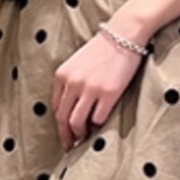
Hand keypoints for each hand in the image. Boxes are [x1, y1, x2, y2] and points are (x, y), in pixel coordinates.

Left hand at [51, 29, 145, 150]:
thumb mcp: (77, 63)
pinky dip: (98, 125)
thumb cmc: (103, 49)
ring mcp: (90, 89)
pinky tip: (100, 125)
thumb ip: (70, 82)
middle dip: (66, 135)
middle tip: (71, 145)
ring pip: (77, 122)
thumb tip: (71, 107)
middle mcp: (72, 83)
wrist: (123, 34)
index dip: (59, 124)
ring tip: (84, 139)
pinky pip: (98, 118)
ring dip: (80, 134)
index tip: (64, 134)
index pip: (55, 107)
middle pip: (63, 118)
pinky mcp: (108, 93)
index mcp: (62, 75)